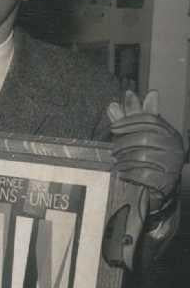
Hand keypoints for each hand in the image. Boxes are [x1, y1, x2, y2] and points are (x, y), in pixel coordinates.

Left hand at [107, 90, 185, 212]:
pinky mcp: (165, 180)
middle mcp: (174, 146)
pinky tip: (121, 173)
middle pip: (145, 137)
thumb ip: (128, 121)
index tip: (113, 127)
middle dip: (124, 143)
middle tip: (113, 150)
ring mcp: (171, 163)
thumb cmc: (147, 157)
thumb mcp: (138, 137)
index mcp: (168, 132)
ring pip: (143, 156)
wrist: (160, 187)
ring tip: (116, 162)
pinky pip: (143, 173)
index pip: (149, 119)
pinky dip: (128, 173)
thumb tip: (118, 100)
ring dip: (124, 159)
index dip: (129, 121)